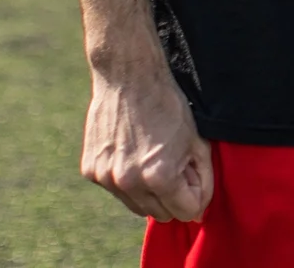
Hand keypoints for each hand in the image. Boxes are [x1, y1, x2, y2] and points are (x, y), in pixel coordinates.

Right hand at [82, 62, 212, 222]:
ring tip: (152, 156)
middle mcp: (129, 182)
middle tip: (173, 163)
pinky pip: (116, 190)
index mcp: (159, 176)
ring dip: (149, 191)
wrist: (128, 79)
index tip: (191, 173)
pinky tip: (131, 151)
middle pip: (161, 214)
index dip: (195, 195)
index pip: (186, 212)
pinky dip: (127, 179)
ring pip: (137, 206)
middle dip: (173, 195)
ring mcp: (106, 178)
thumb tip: (197, 213)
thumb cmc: (168, 107)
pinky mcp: (90, 171)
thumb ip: (202, 180)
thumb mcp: (197, 142)